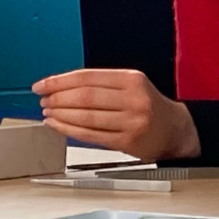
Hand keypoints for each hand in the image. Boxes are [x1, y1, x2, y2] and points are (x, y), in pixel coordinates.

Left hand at [34, 69, 200, 161]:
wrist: (175, 130)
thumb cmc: (148, 106)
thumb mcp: (131, 85)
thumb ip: (101, 85)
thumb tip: (61, 87)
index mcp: (132, 79)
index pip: (88, 76)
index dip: (60, 80)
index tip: (43, 84)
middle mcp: (133, 99)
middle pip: (85, 96)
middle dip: (58, 98)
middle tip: (43, 99)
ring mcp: (131, 121)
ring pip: (86, 116)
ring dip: (61, 115)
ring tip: (48, 112)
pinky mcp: (127, 142)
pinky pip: (91, 135)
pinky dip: (69, 130)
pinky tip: (58, 126)